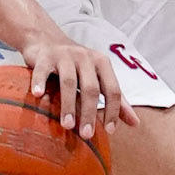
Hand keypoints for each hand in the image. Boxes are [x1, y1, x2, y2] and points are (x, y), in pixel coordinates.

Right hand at [20, 28, 139, 138]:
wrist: (47, 39)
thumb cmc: (76, 64)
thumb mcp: (99, 77)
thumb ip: (116, 99)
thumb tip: (136, 123)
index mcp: (102, 63)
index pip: (113, 89)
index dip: (113, 111)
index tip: (109, 131)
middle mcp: (85, 57)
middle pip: (91, 88)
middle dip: (90, 113)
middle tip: (86, 135)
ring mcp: (64, 56)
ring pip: (69, 82)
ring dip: (68, 105)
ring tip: (67, 125)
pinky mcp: (44, 57)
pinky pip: (42, 71)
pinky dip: (40, 82)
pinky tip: (38, 95)